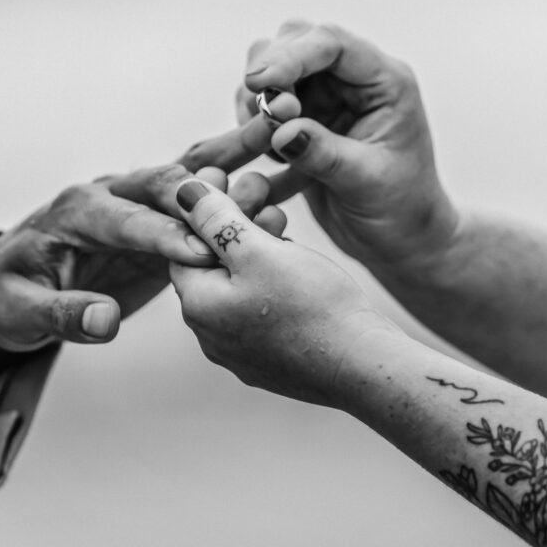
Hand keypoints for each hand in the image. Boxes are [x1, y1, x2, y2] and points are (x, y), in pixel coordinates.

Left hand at [0, 162, 286, 351]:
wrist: (14, 282)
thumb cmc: (12, 295)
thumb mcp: (25, 312)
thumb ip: (67, 316)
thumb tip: (105, 321)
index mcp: (78, 212)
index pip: (127, 221)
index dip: (165, 234)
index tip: (203, 249)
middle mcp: (113, 197)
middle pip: (169, 180)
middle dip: (217, 176)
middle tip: (259, 174)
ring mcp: (140, 206)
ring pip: (196, 179)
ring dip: (239, 163)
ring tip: (285, 144)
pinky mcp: (162, 223)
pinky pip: (206, 204)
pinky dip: (242, 190)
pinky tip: (284, 176)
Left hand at [170, 177, 390, 404]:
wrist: (363, 366)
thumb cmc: (314, 305)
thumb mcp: (260, 250)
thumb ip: (217, 219)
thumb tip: (183, 193)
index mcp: (199, 307)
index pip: (183, 247)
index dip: (205, 210)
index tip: (227, 180)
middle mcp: (211, 337)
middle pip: (213, 268)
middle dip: (234, 228)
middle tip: (261, 196)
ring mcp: (241, 356)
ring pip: (239, 290)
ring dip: (256, 255)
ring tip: (283, 227)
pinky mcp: (271, 365)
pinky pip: (261, 315)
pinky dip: (272, 287)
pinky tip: (297, 270)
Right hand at [238, 20, 458, 275]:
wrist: (401, 242)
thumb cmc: (401, 210)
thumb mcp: (366, 182)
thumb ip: (324, 153)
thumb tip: (279, 129)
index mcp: (384, 82)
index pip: (333, 45)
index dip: (291, 56)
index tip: (259, 83)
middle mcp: (353, 81)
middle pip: (296, 42)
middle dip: (268, 73)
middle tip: (259, 116)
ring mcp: (327, 99)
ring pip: (273, 73)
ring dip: (254, 102)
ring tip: (261, 144)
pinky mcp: (303, 123)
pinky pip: (263, 108)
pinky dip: (251, 126)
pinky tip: (263, 160)